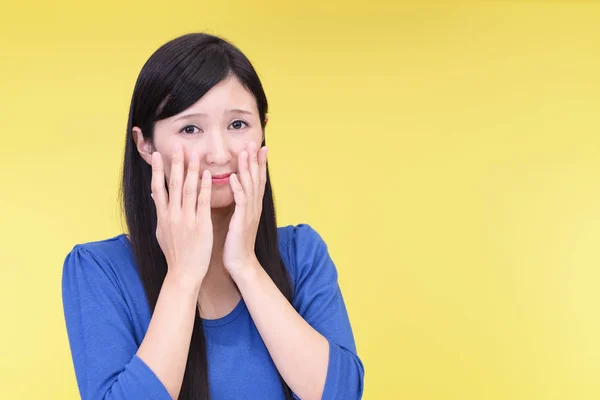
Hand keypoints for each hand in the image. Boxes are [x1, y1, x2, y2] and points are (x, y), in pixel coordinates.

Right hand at [150, 142, 212, 288]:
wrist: (183, 273)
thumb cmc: (175, 254)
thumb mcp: (162, 232)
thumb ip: (160, 212)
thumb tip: (155, 195)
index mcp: (163, 216)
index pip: (158, 188)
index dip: (158, 170)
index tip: (159, 154)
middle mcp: (172, 215)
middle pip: (173, 184)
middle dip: (175, 163)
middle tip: (177, 145)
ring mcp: (186, 219)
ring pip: (188, 189)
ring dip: (191, 170)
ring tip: (194, 153)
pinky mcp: (200, 225)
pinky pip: (202, 202)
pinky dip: (204, 187)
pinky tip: (207, 175)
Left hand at [223, 142, 266, 279]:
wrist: (241, 263)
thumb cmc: (236, 242)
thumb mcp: (239, 219)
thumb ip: (240, 204)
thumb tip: (237, 190)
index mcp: (253, 206)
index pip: (258, 180)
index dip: (259, 163)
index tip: (260, 147)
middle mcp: (254, 207)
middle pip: (256, 179)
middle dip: (255, 160)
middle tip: (254, 143)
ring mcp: (249, 214)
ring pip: (249, 187)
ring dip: (246, 169)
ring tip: (244, 153)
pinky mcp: (242, 222)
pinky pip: (240, 202)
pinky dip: (237, 188)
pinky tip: (233, 177)